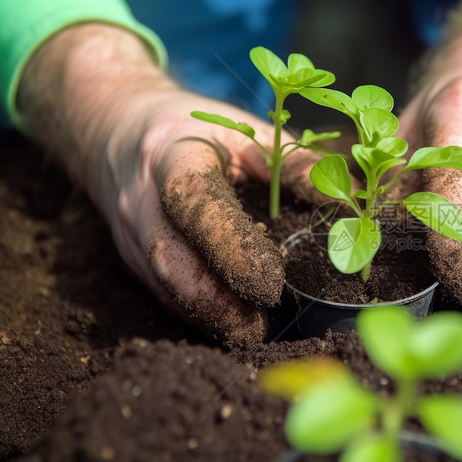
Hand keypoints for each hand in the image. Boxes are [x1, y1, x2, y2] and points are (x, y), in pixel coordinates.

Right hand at [18, 24, 311, 345]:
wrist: (117, 131)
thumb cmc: (195, 130)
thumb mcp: (242, 130)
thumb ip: (292, 163)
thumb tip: (343, 202)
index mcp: (172, 155)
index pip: (195, 205)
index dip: (232, 248)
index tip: (272, 284)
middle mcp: (141, 198)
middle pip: (171, 261)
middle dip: (218, 302)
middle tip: (263, 326)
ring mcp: (129, 233)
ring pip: (163, 287)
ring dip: (208, 316)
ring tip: (253, 332)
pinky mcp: (129, 257)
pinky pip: (161, 293)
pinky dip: (197, 313)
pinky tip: (230, 323)